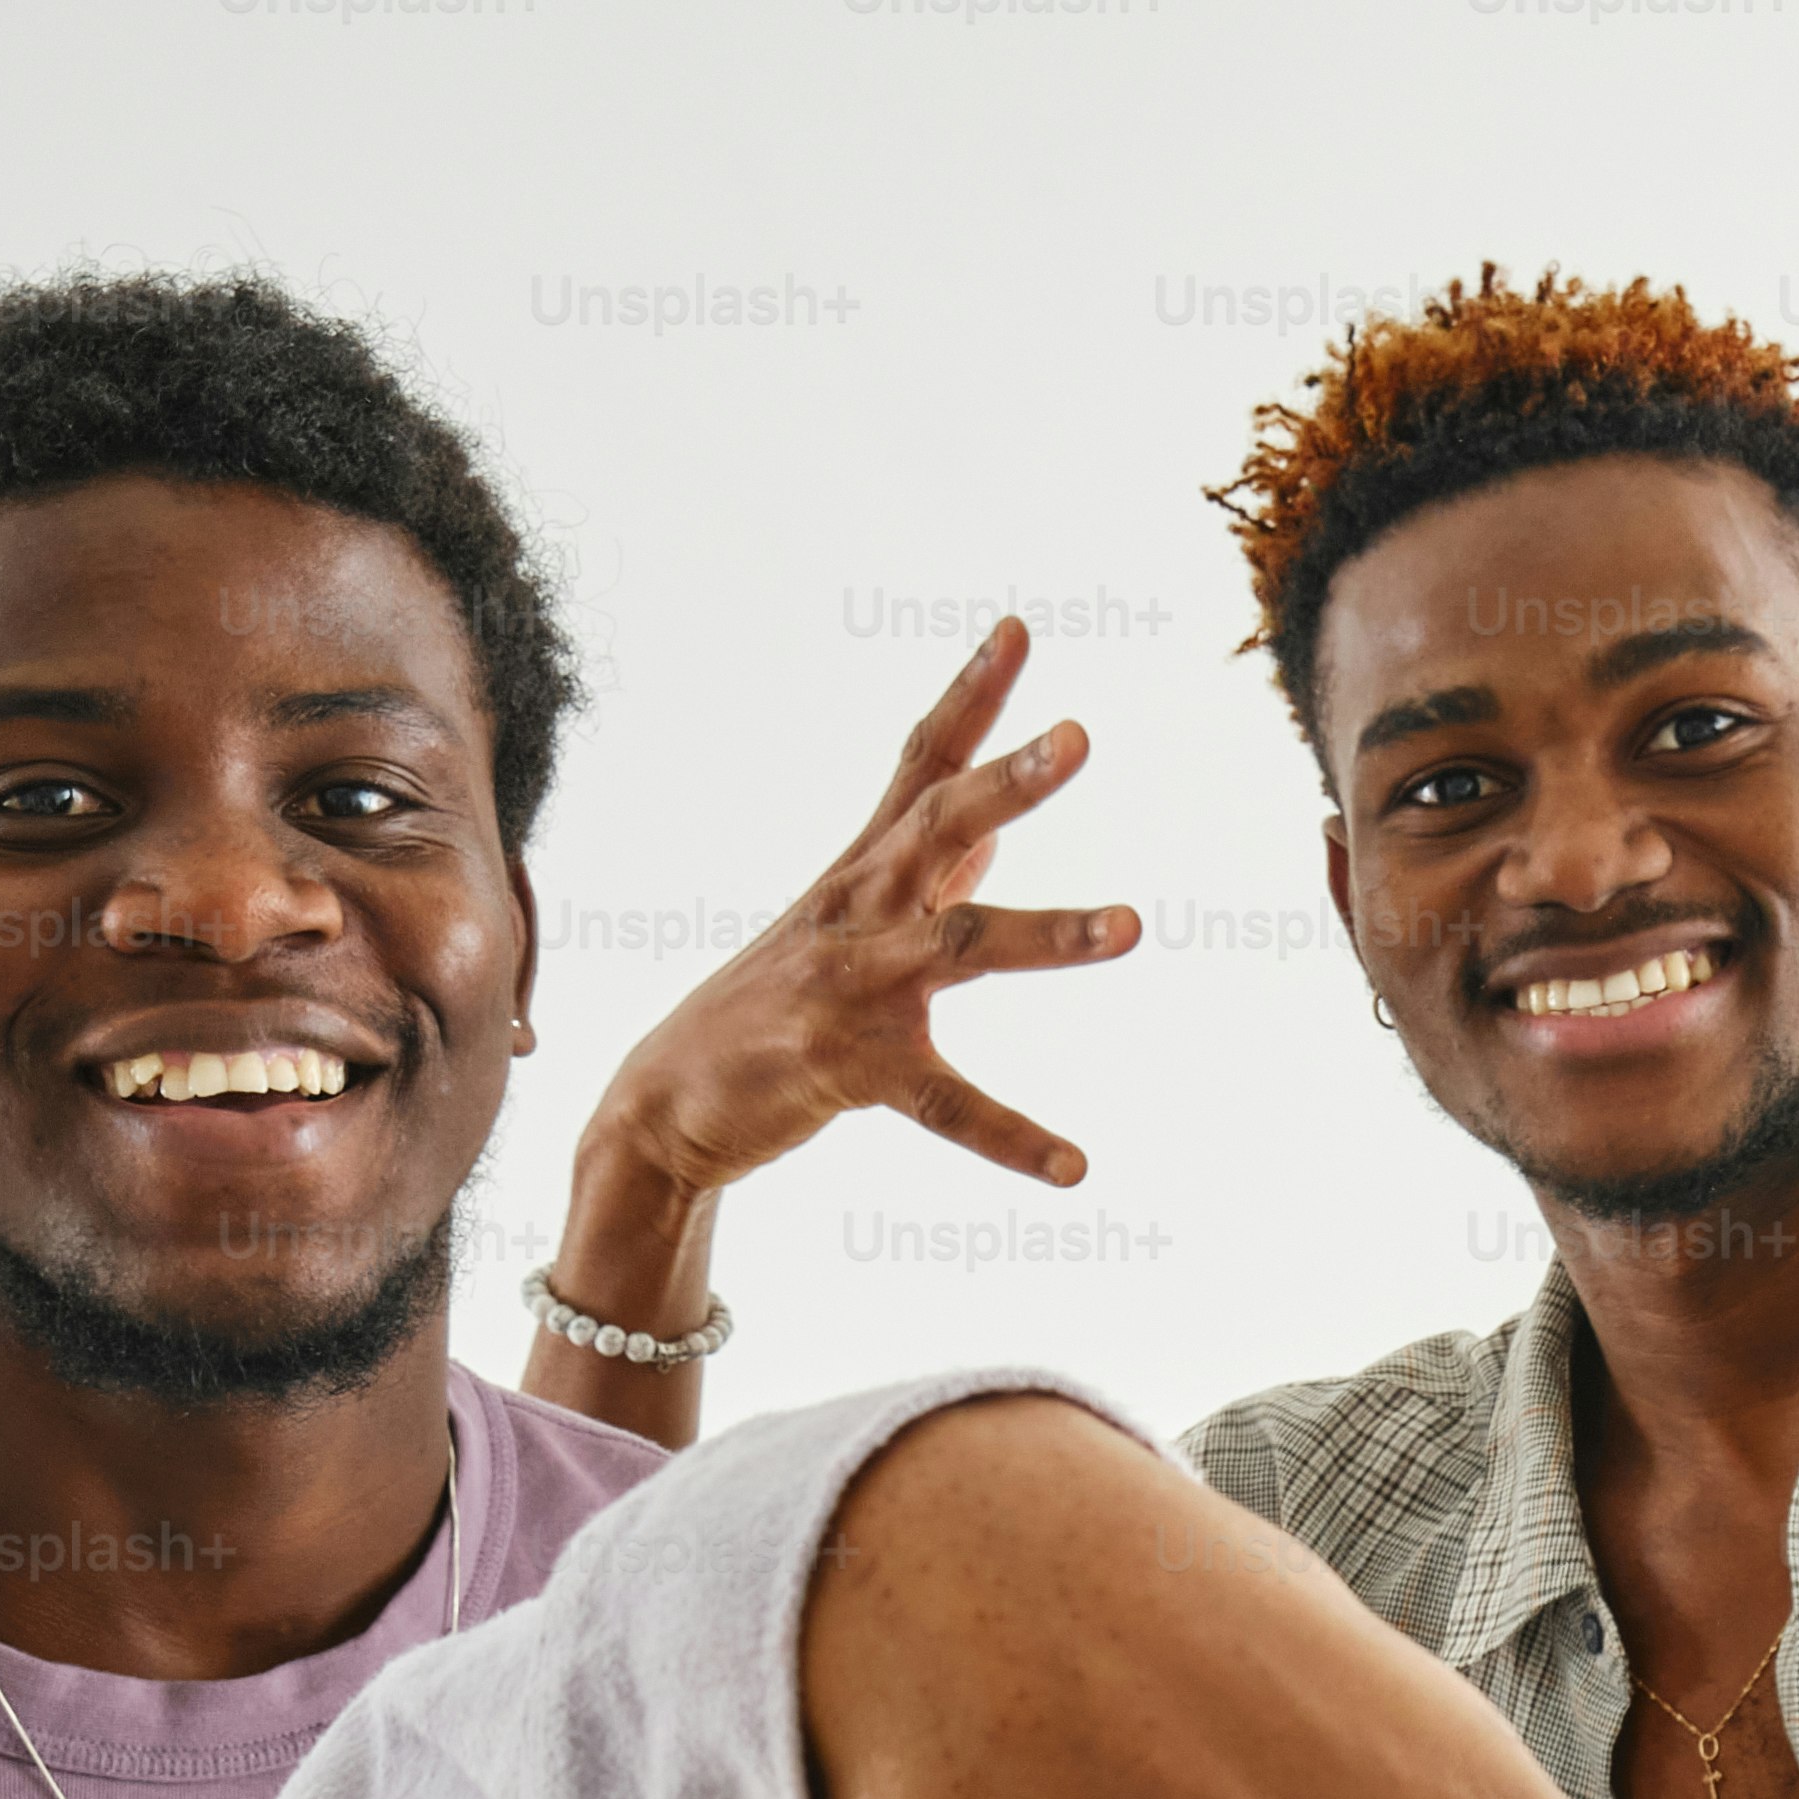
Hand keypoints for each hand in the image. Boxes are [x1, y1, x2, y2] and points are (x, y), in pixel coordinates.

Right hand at [587, 619, 1138, 1198]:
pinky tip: (1075, 1168)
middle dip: (1008, 781)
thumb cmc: (771, 1006)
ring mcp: (853, 987)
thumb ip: (926, 875)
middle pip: (938, 824)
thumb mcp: (847, 923)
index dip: (970, 696)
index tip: (1019, 630)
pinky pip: (947, 1104)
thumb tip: (993, 831)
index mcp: (861, 872)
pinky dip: (1013, 1137)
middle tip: (1079, 736)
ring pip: (961, 945)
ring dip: (1049, 933)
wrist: (665, 1100)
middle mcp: (858, 912)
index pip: (919, 765)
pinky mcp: (850, 1069)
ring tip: (1132, 926)